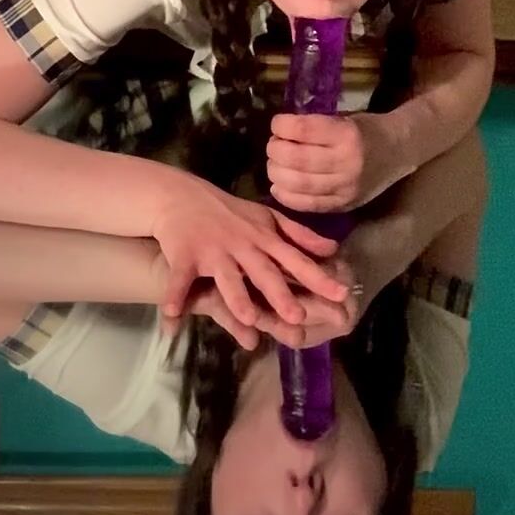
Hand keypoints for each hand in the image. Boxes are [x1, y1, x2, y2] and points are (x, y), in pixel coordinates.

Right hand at [152, 177, 345, 326]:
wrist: (182, 195)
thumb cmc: (230, 213)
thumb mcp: (268, 220)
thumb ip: (300, 235)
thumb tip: (333, 249)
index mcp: (264, 238)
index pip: (296, 259)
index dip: (318, 277)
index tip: (341, 293)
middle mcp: (242, 245)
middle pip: (264, 272)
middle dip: (280, 293)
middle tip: (297, 315)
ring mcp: (213, 250)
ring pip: (227, 277)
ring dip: (237, 297)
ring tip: (248, 319)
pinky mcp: (185, 255)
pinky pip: (181, 278)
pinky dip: (175, 295)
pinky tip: (173, 315)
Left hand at [266, 110, 404, 211]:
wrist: (398, 152)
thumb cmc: (367, 130)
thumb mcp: (344, 119)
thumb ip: (314, 127)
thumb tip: (279, 133)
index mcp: (347, 135)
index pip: (303, 130)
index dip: (282, 126)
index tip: (277, 124)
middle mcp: (347, 162)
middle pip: (296, 158)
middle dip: (275, 150)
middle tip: (273, 145)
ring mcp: (345, 187)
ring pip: (297, 183)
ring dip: (277, 173)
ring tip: (275, 164)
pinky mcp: (343, 205)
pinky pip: (307, 205)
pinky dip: (286, 196)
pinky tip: (279, 186)